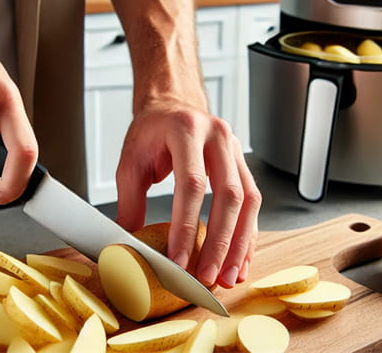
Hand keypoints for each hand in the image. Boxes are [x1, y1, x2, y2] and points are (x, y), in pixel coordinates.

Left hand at [115, 97, 261, 288]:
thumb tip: (128, 246)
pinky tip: (240, 258)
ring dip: (240, 243)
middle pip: (228, 195)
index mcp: (186, 131)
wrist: (173, 105)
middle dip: (220, 242)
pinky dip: (247, 233)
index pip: (191, 184)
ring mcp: (236, 148)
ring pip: (248, 200)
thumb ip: (130, 203)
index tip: (179, 261)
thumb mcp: (131, 161)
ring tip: (229, 276)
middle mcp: (218, 137)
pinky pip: (253, 201)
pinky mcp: (243, 163)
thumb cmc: (152, 131)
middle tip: (209, 276)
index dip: (186, 227)